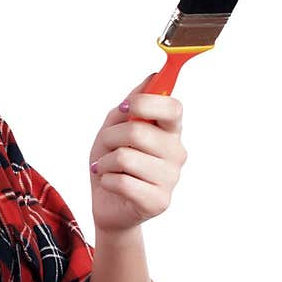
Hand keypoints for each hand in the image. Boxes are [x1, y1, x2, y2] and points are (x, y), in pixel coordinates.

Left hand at [87, 75, 187, 233]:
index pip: (173, 108)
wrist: (107, 203)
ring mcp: (171, 178)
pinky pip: (122, 182)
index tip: (125, 108)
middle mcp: (176, 153)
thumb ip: (132, 103)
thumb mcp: (114, 127)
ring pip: (125, 157)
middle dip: (110, 137)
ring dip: (105, 162)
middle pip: (138, 131)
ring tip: (107, 169)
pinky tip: (110, 184)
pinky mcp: (159, 201)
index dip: (146, 103)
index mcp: (170, 131)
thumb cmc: (113, 163)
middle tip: (106, 148)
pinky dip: (106, 180)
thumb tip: (151, 78)